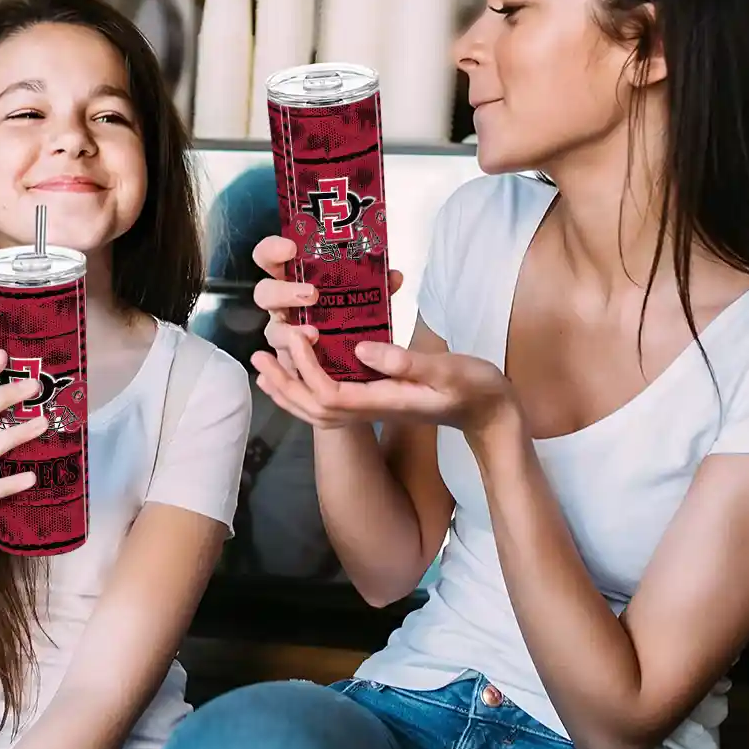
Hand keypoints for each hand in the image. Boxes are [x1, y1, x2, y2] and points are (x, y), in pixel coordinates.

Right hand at [251, 235, 402, 376]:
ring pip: (272, 332)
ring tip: (314, 335)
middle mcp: (283, 306)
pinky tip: (307, 363)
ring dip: (288, 333)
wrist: (364, 360)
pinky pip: (285, 364)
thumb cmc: (354, 317)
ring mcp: (284, 335)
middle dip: (282, 292)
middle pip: (264, 294)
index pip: (269, 258)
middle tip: (311, 294)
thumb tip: (394, 277)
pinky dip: (294, 363)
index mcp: (293, 280)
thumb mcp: (370, 300)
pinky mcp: (291, 363)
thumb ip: (379, 288)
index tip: (291, 248)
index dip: (272, 251)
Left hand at [252, 327, 519, 442]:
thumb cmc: (475, 388)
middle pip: (313, 408)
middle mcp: (372, 410)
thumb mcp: (448, 370)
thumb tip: (360, 349)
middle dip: (283, 382)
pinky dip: (306, 389)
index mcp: (384, 402)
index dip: (306, 368)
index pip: (329, 394)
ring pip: (317, 409)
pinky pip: (330, 403)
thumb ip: (405, 362)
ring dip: (288, 388)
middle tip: (259, 356)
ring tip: (264, 365)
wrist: (490, 413)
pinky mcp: (376, 402)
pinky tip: (298, 370)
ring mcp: (373, 409)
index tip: (298, 335)